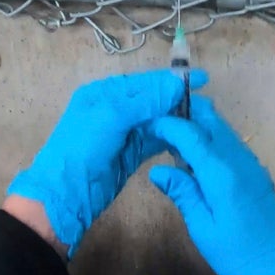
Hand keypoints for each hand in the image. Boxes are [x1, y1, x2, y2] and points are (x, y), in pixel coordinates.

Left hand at [7, 68, 207, 255]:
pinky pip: (155, 140)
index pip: (145, 81)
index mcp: (105, 93)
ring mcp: (124, 133)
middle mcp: (115, 109)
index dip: (172, 80)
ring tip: (204, 120)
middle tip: (208, 104)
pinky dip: (171, 138)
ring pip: (157, 121)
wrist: (65, 196)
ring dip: (178, 120)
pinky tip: (189, 138)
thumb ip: (145, 100)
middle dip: (178, 100)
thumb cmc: (82, 148)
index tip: (203, 78)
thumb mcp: (111, 118)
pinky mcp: (131, 154)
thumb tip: (177, 83)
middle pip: (153, 100)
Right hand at [149, 96, 274, 274]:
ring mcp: (251, 163)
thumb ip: (183, 193)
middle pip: (211, 120)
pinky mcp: (256, 172)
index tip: (147, 122)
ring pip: (222, 129)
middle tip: (159, 120)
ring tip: (172, 139)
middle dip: (186, 112)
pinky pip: (230, 143)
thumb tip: (157, 170)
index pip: (191, 133)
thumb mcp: (203, 227)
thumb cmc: (238, 252)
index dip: (168, 123)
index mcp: (222, 172)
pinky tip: (196, 158)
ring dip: (198, 124)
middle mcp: (239, 159)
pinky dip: (211, 139)